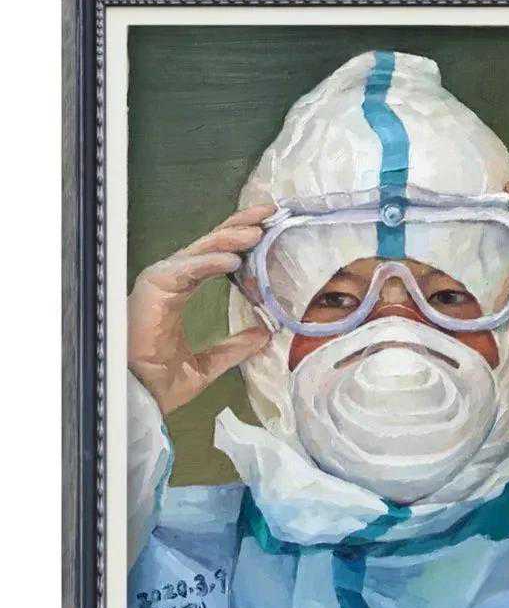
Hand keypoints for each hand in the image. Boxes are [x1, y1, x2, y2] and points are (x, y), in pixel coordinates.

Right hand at [128, 204, 274, 413]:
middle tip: (270, 211)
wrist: (139, 396)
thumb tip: (264, 334)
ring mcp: (162, 281)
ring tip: (257, 231)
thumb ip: (235, 346)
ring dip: (230, 238)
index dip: (241, 241)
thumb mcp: (209, 363)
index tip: (267, 227)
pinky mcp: (154, 287)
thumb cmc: (162, 381)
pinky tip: (232, 259)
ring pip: (201, 250)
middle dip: (241, 225)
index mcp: (182, 291)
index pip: (216, 257)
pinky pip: (186, 268)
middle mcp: (172, 280)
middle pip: (211, 243)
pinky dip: (210, 261)